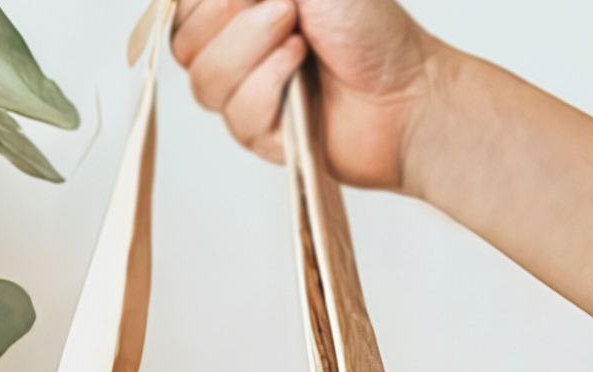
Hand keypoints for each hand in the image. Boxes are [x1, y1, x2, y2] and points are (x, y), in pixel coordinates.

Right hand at [169, 0, 438, 189]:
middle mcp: (237, 50)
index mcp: (241, 8)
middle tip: (286, 7)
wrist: (409, 91)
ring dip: (251, 50)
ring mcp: (246, 95)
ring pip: (204, 81)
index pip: (184, 5)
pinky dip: (268, 85)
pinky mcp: (261, 137)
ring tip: (299, 38)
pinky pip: (237, 114)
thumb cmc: (371, 28)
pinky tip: (300, 71)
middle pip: (183, 43)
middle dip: (229, 18)